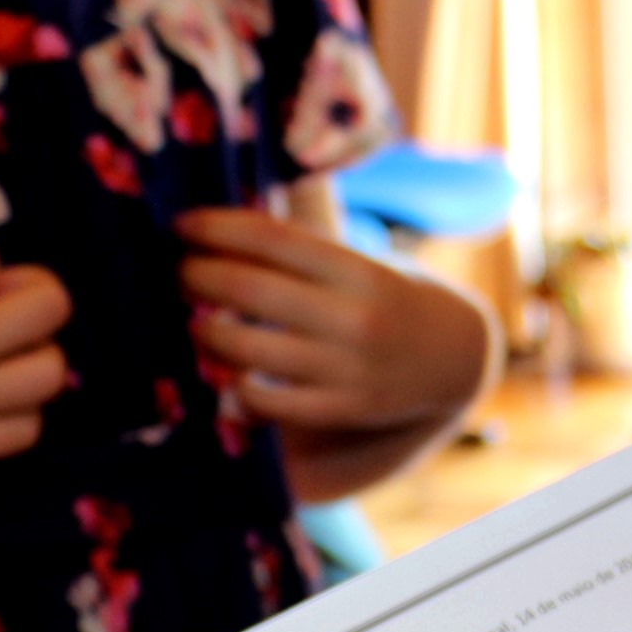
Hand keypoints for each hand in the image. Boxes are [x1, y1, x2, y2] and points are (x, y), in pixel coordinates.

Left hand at [181, 206, 493, 439]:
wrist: (452, 358)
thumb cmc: (384, 300)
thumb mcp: (357, 262)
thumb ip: (298, 245)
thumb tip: (216, 223)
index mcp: (358, 270)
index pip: (270, 237)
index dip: (215, 228)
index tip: (181, 225)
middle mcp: (355, 317)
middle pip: (250, 290)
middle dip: (198, 277)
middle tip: (179, 273)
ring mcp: (350, 368)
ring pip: (250, 349)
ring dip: (206, 333)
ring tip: (196, 323)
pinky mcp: (345, 409)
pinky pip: (271, 403)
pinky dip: (239, 388)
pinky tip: (230, 373)